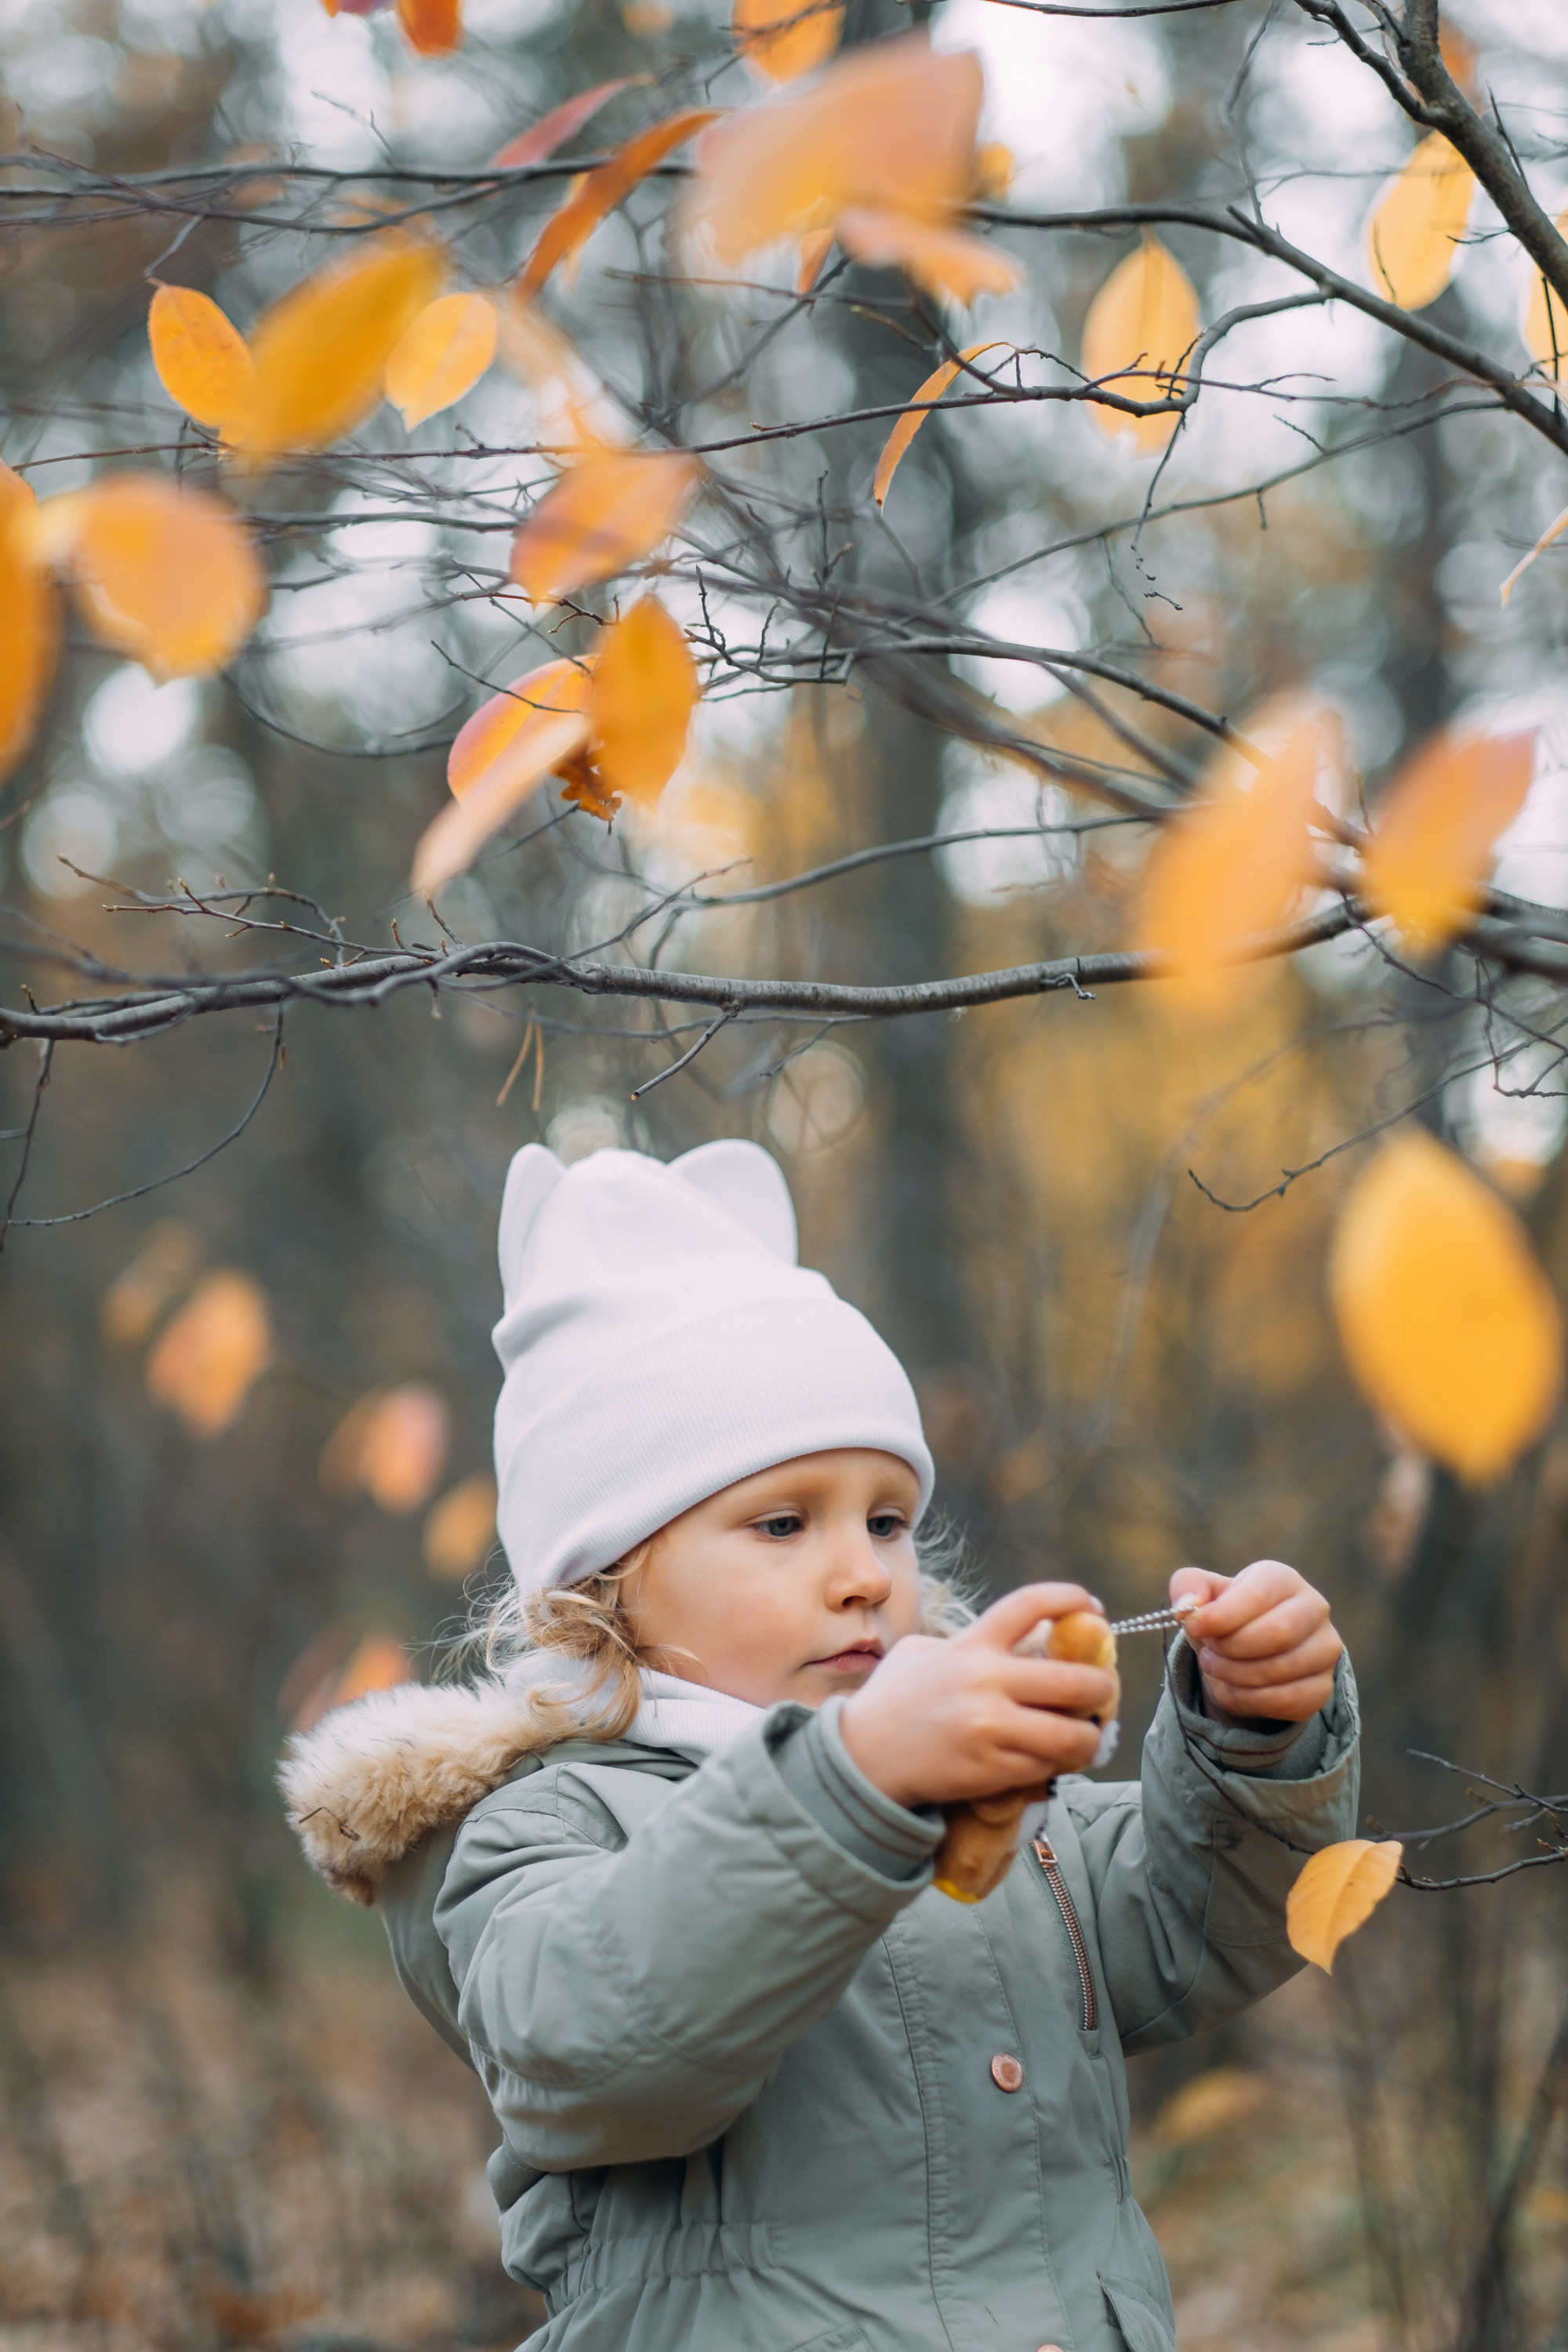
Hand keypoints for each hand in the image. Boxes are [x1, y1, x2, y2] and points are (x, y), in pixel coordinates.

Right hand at [840, 1584, 1117, 1811]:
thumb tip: (1023, 1640)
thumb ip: (969, 1641)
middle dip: (1102, 1686)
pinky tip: (1057, 1758)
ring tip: (1088, 1733)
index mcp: (971, 1645)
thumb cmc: (893, 1701)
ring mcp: (991, 1728)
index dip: (1071, 1599)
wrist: (864, 1758)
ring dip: (1090, 1734)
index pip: (1031, 1605)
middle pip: (1075, 1679)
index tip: (1094, 1609)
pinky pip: (1048, 1765)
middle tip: (1102, 1690)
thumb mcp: (921, 1652)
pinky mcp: (993, 1769)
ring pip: (1073, 1733)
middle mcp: (986, 1682)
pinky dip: (1060, 1763)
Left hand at [1171, 1560, 1342, 1726]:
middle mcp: (1313, 1608)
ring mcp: (1325, 1647)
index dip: (1222, 1614)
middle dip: (1231, 1648)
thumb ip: (1188, 1587)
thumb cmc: (1226, 1617)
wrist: (1246, 1656)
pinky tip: (1237, 1689)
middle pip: (1277, 1632)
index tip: (1193, 1627)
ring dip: (1237, 1675)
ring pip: (1283, 1668)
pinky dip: (1253, 1699)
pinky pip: (1291, 1699)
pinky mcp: (1324, 1685)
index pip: (1258, 1594)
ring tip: (1217, 1667)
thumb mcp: (1201, 1596)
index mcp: (1282, 1578)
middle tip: (1208, 1653)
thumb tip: (1189, 1604)